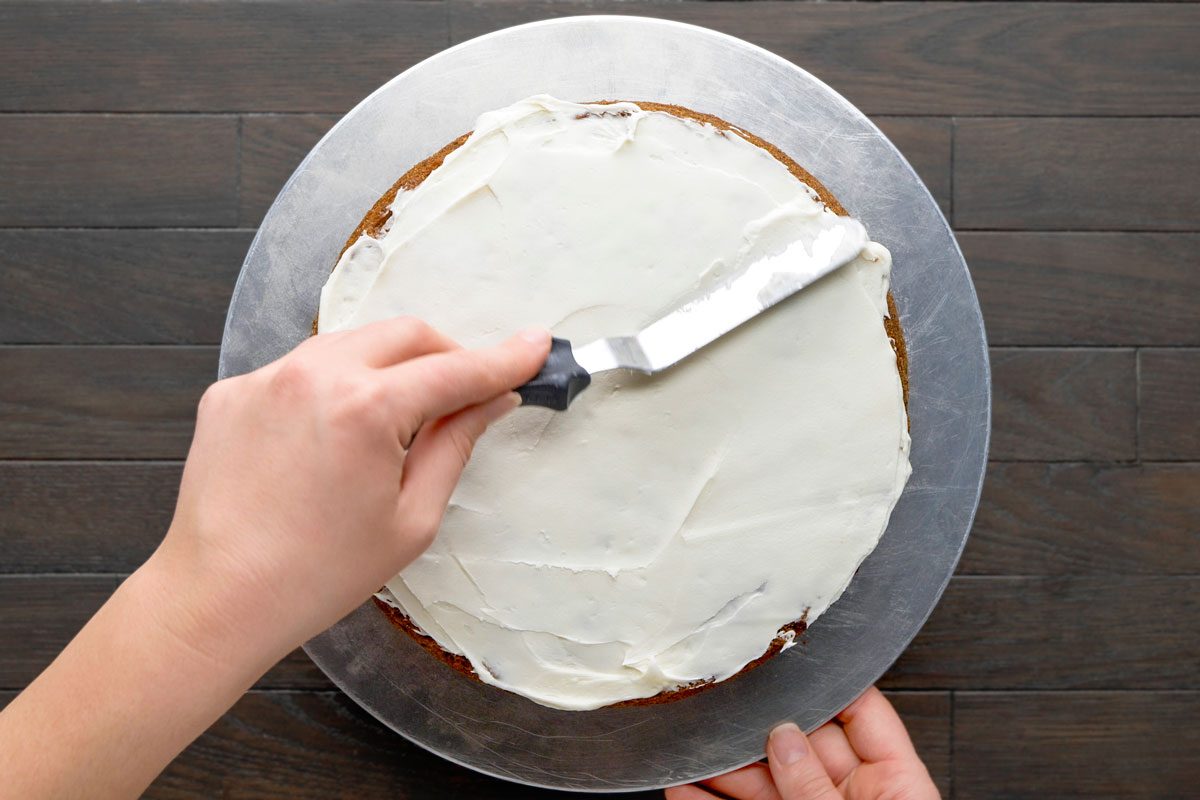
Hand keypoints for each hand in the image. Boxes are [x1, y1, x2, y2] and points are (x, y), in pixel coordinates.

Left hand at [148, 318, 550, 663]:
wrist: (216, 598)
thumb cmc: (318, 574)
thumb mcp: (411, 520)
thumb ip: (455, 446)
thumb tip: (490, 401)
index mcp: (366, 408)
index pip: (456, 369)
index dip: (504, 359)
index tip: (537, 346)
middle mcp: (314, 374)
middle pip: (406, 335)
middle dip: (447, 355)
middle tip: (468, 394)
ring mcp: (266, 377)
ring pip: (352, 343)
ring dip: (389, 367)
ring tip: (398, 421)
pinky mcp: (233, 392)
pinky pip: (302, 369)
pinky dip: (334, 387)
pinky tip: (333, 437)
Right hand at [666, 687, 938, 799]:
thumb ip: (815, 787)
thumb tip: (782, 737)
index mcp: (896, 787)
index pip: (862, 716)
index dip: (826, 684)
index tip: (787, 658)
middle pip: (800, 744)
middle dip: (757, 725)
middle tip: (722, 707)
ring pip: (762, 783)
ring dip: (723, 766)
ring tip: (691, 747)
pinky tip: (685, 790)